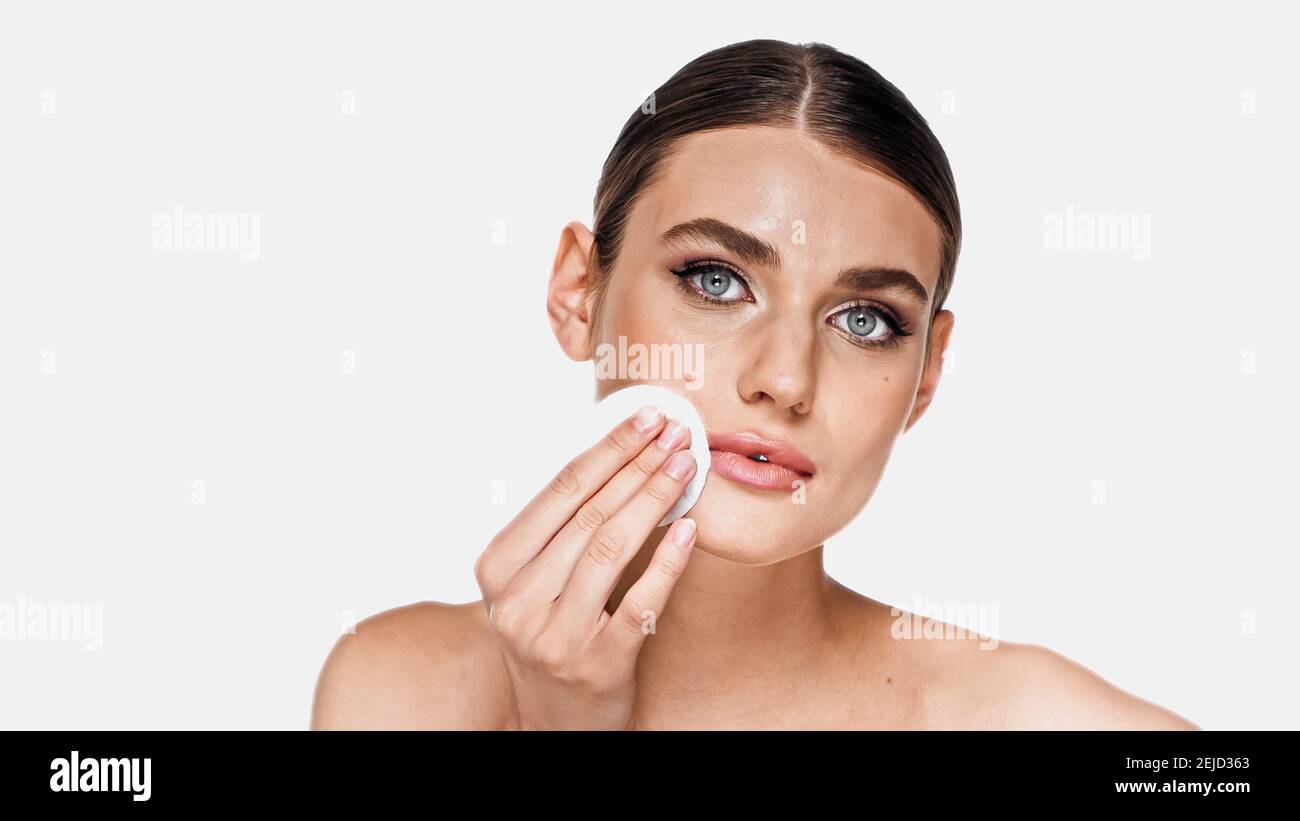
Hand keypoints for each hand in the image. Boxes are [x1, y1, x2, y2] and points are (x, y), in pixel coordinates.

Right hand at [473, 405, 698, 729]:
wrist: (555, 723)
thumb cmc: (551, 635)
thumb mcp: (535, 583)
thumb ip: (561, 529)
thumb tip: (619, 454)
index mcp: (497, 568)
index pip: (559, 492)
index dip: (607, 449)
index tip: (644, 417)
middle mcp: (517, 600)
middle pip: (587, 513)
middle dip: (638, 465)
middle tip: (676, 434)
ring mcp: (555, 635)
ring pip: (610, 547)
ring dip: (654, 499)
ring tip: (686, 468)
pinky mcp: (597, 664)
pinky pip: (639, 601)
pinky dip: (668, 562)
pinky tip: (690, 531)